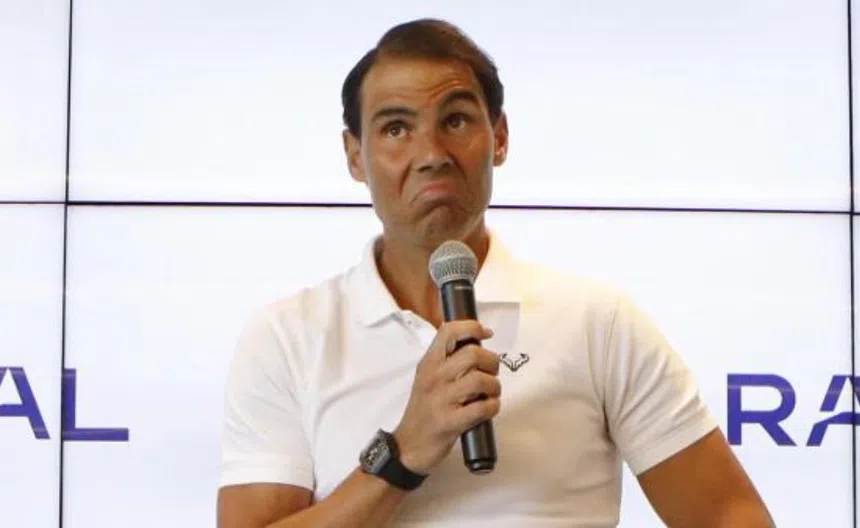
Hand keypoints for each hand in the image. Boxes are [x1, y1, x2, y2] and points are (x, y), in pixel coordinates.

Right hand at [392, 320, 501, 474]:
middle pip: (473, 354)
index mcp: (428, 363)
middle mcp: (434, 377)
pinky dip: (492, 407)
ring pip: (481, 380)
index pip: (449, 332)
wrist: (408, 446)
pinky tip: (488, 408)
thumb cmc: (423, 410)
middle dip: (492, 362)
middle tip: (492, 372)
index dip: (472, 327)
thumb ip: (447, 361)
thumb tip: (476, 344)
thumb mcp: (427, 378)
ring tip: (491, 393)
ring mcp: (441, 400)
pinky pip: (482, 408)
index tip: (486, 333)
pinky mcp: (450, 422)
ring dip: (494, 386)